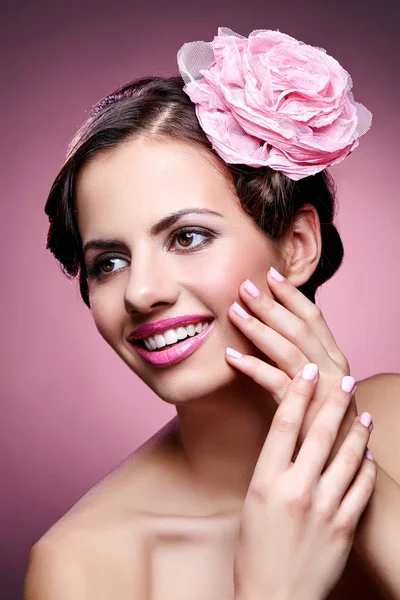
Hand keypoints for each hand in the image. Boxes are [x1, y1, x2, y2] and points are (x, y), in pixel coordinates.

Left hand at [226, 268, 356, 464]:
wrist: (343, 468)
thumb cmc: (323, 422)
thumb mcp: (318, 385)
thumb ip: (302, 361)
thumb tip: (273, 335)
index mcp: (335, 358)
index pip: (314, 317)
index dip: (292, 294)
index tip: (271, 274)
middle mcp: (334, 368)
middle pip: (299, 327)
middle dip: (271, 303)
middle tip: (244, 285)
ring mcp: (323, 388)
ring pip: (289, 348)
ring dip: (259, 327)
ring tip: (234, 311)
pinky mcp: (306, 410)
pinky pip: (276, 381)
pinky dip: (253, 366)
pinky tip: (231, 356)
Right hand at [233, 365, 375, 599]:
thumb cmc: (254, 553)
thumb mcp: (251, 503)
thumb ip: (271, 472)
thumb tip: (289, 445)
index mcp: (265, 482)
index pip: (283, 425)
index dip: (298, 394)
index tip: (307, 372)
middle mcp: (296, 490)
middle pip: (319, 434)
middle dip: (333, 402)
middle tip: (344, 380)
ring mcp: (324, 508)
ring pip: (348, 457)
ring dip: (357, 431)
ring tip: (363, 413)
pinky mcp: (344, 527)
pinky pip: (361, 488)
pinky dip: (366, 468)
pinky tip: (368, 455)